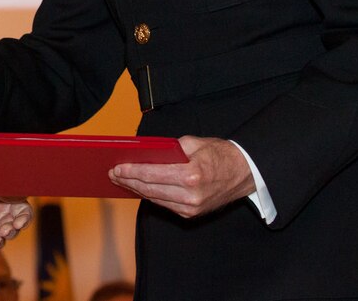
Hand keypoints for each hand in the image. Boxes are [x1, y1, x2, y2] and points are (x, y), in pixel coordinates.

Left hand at [108, 135, 255, 217]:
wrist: (245, 173)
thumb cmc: (220, 154)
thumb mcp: (195, 143)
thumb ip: (170, 148)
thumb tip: (146, 153)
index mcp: (191, 175)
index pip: (152, 175)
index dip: (131, 172)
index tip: (116, 168)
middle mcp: (190, 195)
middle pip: (150, 189)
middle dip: (128, 181)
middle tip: (113, 174)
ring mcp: (191, 207)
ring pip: (155, 199)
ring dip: (136, 190)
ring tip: (121, 180)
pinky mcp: (192, 214)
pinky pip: (165, 204)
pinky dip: (151, 195)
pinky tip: (139, 188)